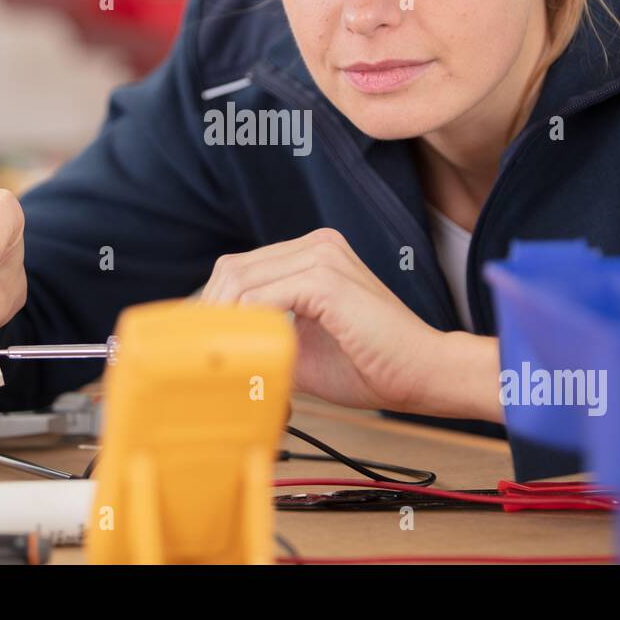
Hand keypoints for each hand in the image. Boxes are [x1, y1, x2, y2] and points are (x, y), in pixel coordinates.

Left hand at [199, 227, 440, 411]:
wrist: (422, 374)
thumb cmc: (369, 365)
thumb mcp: (299, 347)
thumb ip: (263, 336)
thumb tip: (216, 349)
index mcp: (312, 253)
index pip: (239, 269)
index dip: (211, 305)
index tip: (197, 343)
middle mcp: (316, 244)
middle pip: (232, 268)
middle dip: (209, 312)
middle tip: (201, 353)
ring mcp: (323, 256)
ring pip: (241, 280)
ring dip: (223, 322)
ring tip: (220, 358)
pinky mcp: (328, 279)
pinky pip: (264, 298)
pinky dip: (246, 326)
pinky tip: (246, 352)